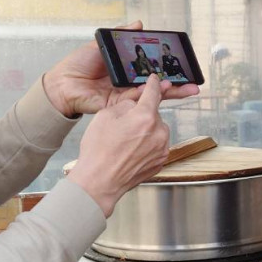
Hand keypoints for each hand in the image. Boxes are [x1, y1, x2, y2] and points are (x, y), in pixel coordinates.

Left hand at [42, 21, 198, 116]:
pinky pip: (138, 100)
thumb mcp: (101, 44)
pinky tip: (167, 89)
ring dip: (172, 92)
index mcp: (126, 70)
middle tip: (195, 83)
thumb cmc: (76, 64)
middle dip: (177, 84)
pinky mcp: (119, 105)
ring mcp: (125, 96)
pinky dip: (152, 95)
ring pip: (153, 95)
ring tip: (189, 89)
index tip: (183, 65)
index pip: (152, 70)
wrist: (60, 83)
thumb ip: (121, 35)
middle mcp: (128, 84)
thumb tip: (139, 23)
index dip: (168, 68)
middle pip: (157, 85)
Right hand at [66, 75, 170, 215]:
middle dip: (142, 116)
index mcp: (145, 117)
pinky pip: (156, 145)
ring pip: (156, 130)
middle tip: (124, 127)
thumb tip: (135, 104)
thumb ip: (125, 105)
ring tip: (126, 143)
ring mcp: (162, 148)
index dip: (153, 84)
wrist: (99, 182)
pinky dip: (147, 145)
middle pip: (154, 114)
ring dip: (146, 131)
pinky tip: (131, 152)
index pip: (153, 93)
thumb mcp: (105, 116)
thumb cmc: (98, 151)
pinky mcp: (161, 161)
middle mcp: (159, 132)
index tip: (155, 80)